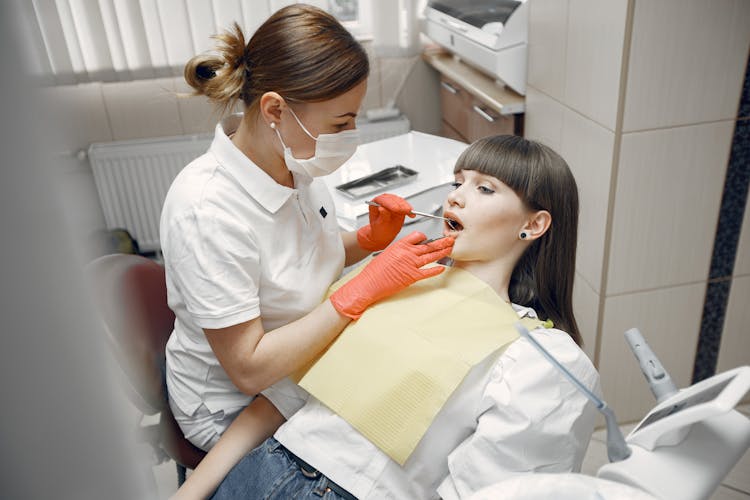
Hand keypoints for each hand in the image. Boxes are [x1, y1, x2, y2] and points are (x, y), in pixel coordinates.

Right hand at [330, 231, 453, 318]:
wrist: (369, 283)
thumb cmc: (373, 271)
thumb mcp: (386, 254)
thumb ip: (398, 252)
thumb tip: (406, 253)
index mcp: (399, 245)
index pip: (417, 236)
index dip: (425, 237)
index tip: (429, 239)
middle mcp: (407, 253)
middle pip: (428, 245)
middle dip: (441, 242)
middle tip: (450, 240)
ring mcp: (411, 264)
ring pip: (431, 256)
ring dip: (442, 252)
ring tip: (450, 249)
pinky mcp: (412, 276)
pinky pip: (428, 272)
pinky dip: (436, 270)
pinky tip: (442, 268)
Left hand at [356, 193, 414, 251]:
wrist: (384, 234)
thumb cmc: (379, 230)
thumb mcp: (379, 225)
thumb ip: (382, 216)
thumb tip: (382, 208)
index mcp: (375, 204)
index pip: (382, 200)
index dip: (390, 203)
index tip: (396, 209)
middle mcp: (383, 201)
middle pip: (392, 199)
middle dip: (400, 204)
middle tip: (405, 210)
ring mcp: (392, 203)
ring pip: (400, 201)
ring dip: (405, 206)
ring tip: (409, 212)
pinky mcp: (399, 206)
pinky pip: (405, 205)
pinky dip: (409, 209)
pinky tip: (412, 214)